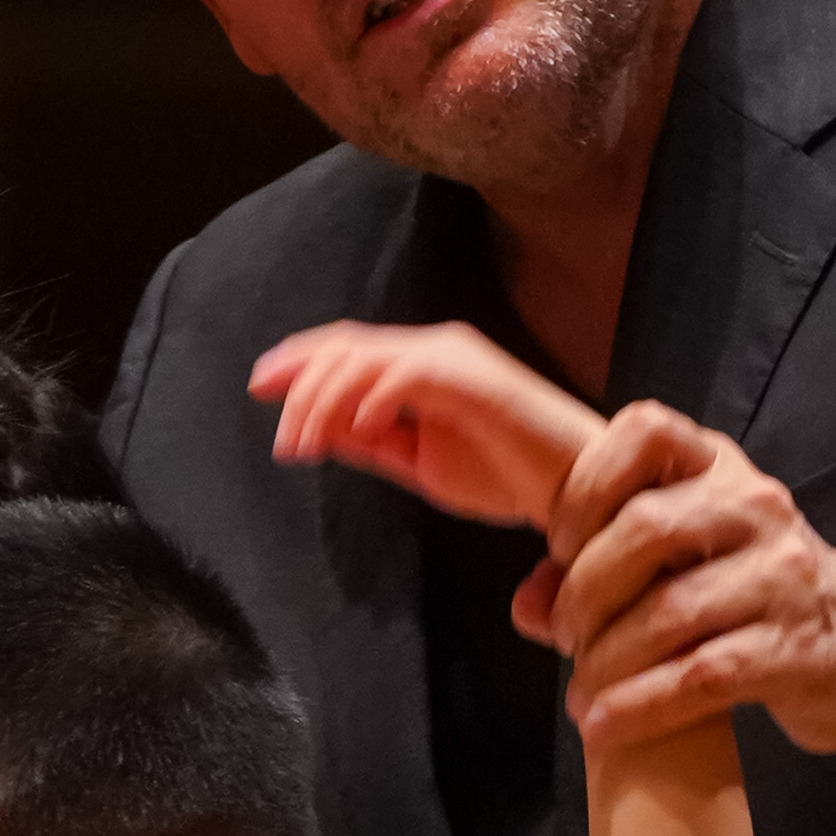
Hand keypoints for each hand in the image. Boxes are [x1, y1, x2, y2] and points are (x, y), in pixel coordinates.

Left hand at [250, 316, 596, 540]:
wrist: (576, 490)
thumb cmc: (506, 474)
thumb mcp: (418, 461)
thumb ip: (371, 442)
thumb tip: (319, 430)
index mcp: (421, 365)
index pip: (347, 348)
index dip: (298, 362)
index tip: (258, 388)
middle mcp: (434, 349)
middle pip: (346, 346)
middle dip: (298, 382)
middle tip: (279, 435)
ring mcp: (455, 359)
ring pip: (367, 358)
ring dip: (325, 400)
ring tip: (304, 444)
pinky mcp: (475, 378)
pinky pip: (409, 374)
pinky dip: (374, 396)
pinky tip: (355, 427)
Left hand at [526, 408, 835, 759]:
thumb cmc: (768, 597)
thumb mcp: (694, 563)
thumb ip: (604, 572)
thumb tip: (529, 603)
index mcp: (721, 469)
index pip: (645, 428)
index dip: (585, 484)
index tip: (559, 542)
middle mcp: (756, 507)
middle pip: (645, 529)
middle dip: (586, 592)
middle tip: (569, 637)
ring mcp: (783, 577)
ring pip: (668, 613)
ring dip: (606, 662)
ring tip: (585, 693)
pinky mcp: (798, 648)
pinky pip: (700, 676)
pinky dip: (640, 706)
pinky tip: (607, 724)